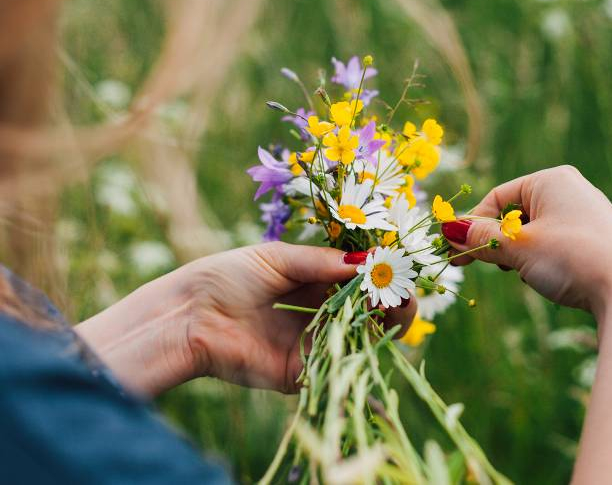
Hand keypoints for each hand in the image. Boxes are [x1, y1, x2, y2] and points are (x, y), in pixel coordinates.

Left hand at [77, 243, 415, 396]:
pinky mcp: (302, 373)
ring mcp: (312, 344)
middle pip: (369, 310)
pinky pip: (339, 364)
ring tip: (396, 300)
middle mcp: (319, 314)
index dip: (382, 272)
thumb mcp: (278, 258)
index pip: (360, 280)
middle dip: (392, 297)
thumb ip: (322, 262)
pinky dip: (360, 349)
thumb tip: (368, 262)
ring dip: (385, 321)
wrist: (187, 317)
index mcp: (314, 283)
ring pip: (363, 337)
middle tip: (404, 286)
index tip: (398, 263)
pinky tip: (372, 326)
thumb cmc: (225, 277)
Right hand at [443, 165, 611, 315]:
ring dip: (522, 255)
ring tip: (530, 274)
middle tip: (491, 267)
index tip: (456, 256)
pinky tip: (555, 280)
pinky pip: (559, 245)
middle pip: (516, 214)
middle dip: (500, 243)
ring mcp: (589, 215)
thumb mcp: (517, 248)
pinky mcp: (601, 240)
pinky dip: (546, 262)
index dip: (473, 227)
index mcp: (551, 179)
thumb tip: (448, 231)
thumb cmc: (571, 258)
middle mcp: (572, 190)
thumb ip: (480, 238)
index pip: (497, 198)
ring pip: (537, 233)